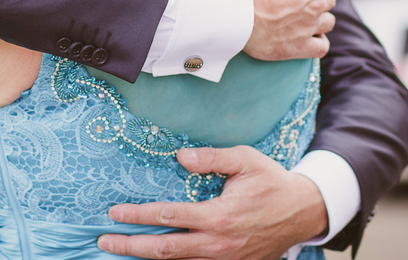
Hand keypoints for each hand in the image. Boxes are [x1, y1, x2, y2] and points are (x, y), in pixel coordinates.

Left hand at [100, 146, 327, 259]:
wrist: (303, 213)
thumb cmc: (272, 182)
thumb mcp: (246, 160)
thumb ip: (212, 158)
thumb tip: (181, 157)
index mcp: (219, 217)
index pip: (168, 218)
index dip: (138, 216)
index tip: (115, 213)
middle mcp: (218, 244)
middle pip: (164, 250)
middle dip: (130, 245)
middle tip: (104, 240)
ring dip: (147, 258)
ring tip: (121, 250)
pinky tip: (155, 257)